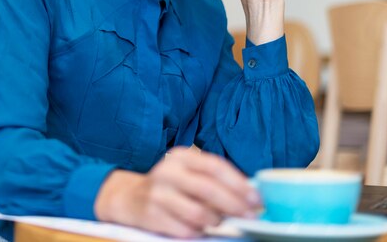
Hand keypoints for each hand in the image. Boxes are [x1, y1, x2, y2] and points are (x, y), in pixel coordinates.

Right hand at [94, 147, 260, 238]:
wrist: (130, 198)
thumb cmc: (169, 186)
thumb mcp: (187, 173)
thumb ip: (213, 179)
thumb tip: (248, 195)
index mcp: (181, 157)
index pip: (215, 167)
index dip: (239, 184)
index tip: (256, 199)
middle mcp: (168, 171)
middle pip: (209, 189)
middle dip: (234, 205)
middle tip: (250, 215)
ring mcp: (158, 193)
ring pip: (199, 214)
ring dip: (215, 220)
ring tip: (217, 220)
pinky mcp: (152, 215)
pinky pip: (186, 230)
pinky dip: (198, 231)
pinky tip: (198, 226)